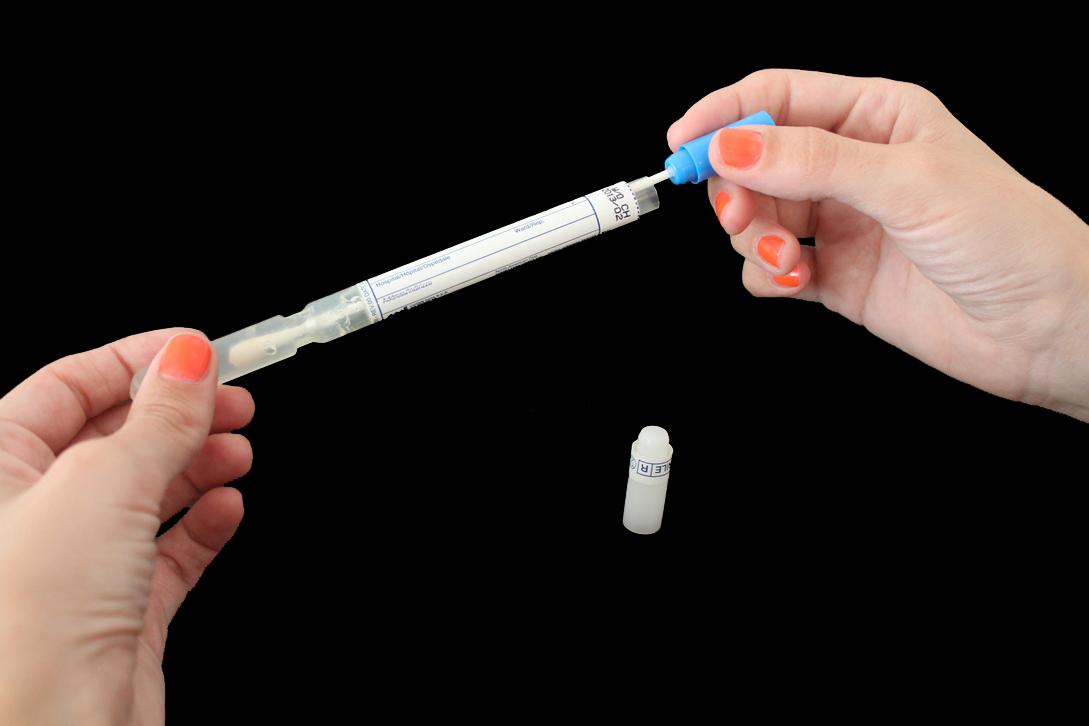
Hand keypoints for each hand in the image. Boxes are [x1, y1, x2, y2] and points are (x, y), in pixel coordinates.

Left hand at [0, 329, 253, 723]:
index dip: (135, 362)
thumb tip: (190, 355)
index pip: (67, 387)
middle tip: (235, 400)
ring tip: (238, 452)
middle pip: (114, 437)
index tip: (197, 349)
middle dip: (179, 415)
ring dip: (198, 466)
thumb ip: (158, 416)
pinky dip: (202, 526)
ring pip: (146, 493)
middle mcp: (27, 515)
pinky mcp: (115, 614)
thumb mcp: (104, 483)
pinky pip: (166, 553)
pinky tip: (227, 508)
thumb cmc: (30, 619)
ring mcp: (72, 566)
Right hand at [669, 69, 1088, 421]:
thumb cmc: (1006, 235)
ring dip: (756, 240)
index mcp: (875, 117)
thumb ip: (811, 162)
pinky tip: (797, 283)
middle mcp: (852, 165)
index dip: (724, 115)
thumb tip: (732, 145)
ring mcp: (842, 222)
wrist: (1045, 326)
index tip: (683, 144)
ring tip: (789, 261)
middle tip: (740, 217)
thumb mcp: (905, 182)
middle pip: (755, 162)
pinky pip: (771, 269)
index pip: (777, 98)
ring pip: (758, 217)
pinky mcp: (835, 276)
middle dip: (737, 190)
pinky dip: (769, 277)